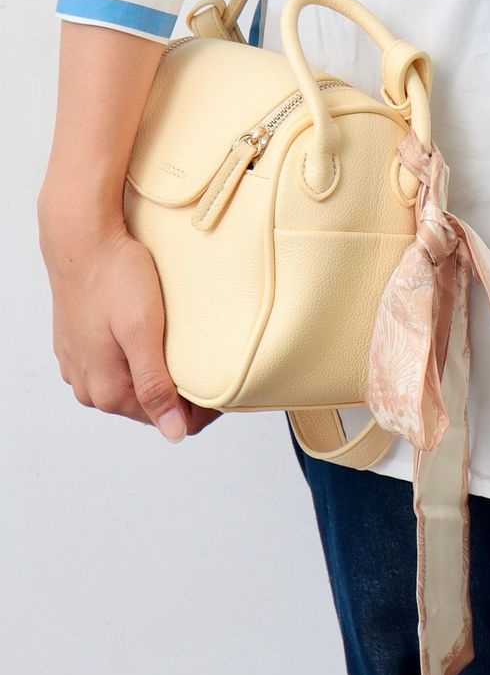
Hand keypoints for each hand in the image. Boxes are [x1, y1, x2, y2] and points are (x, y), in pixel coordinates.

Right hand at [38, 197, 222, 441]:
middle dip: (181, 393)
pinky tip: (154, 338)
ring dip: (159, 373)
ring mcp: (81, 367)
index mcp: (107, 391)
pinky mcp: (79, 346)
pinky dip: (139, 358)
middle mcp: (89, 388)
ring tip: (185, 349)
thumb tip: (173, 433)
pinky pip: (116, 365)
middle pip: (149, 406)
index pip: (167, 422)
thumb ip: (154, 386)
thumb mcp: (142, 332)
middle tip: (212, 366)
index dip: (201, 409)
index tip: (225, 390)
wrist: (81, 241)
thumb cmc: (114, 278)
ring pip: (132, 385)